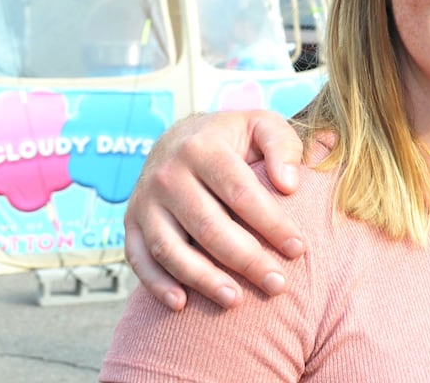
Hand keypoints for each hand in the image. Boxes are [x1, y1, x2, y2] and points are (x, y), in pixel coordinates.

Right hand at [124, 110, 304, 311]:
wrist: (180, 138)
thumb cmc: (233, 139)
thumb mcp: (262, 126)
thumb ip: (282, 146)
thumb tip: (289, 185)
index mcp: (203, 147)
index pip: (241, 193)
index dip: (271, 223)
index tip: (298, 249)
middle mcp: (168, 174)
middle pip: (209, 226)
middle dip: (246, 259)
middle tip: (277, 285)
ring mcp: (145, 200)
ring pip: (172, 248)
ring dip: (203, 279)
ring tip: (236, 300)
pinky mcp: (131, 223)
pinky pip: (139, 259)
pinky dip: (157, 284)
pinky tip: (182, 304)